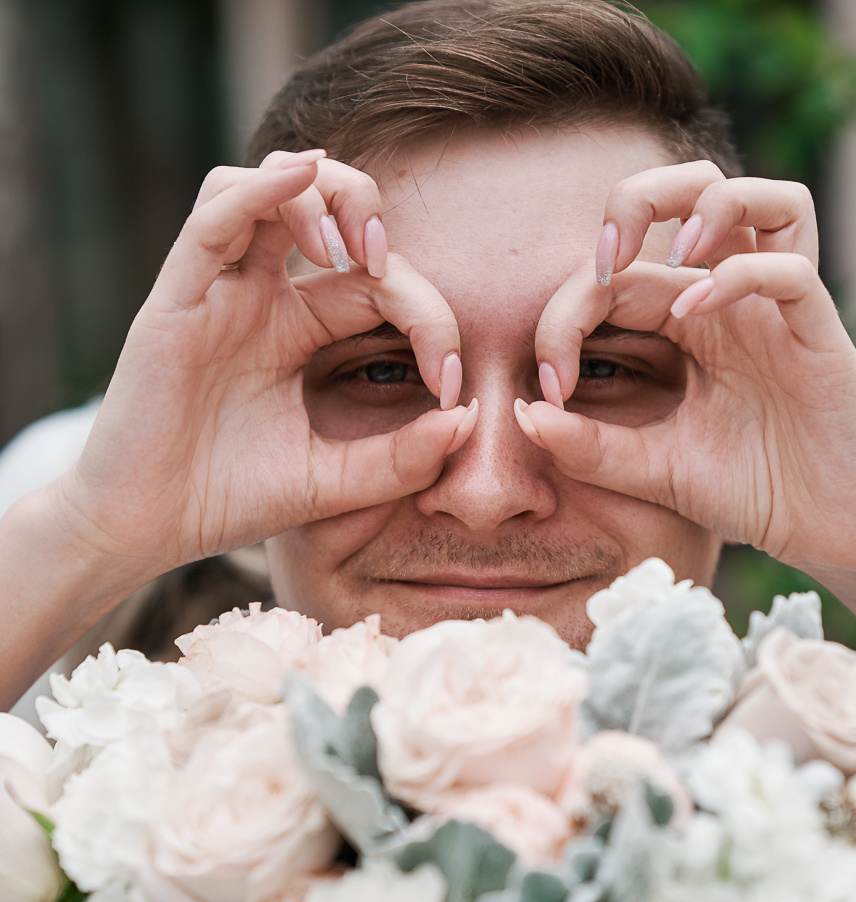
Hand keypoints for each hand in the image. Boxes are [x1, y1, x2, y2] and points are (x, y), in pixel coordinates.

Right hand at [52, 150, 476, 585]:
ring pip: (271, 187)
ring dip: (321, 195)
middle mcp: (261, 296)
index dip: (428, 315)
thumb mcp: (334, 482)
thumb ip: (401, 458)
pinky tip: (298, 183)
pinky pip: (215, 215)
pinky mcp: (176, 299)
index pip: (378, 284)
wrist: (149, 530)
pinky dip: (259, 188)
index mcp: (301, 330)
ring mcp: (218, 291)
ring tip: (350, 248)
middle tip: (389, 270)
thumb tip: (472, 419)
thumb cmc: (231, 499)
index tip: (450, 381)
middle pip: (324, 206)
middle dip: (370, 216)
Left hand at [515, 161, 855, 579]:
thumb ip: (588, 446)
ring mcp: (780, 310)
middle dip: (636, 200)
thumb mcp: (648, 470)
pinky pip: (790, 270)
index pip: (621, 273)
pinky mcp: (820, 335)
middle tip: (605, 259)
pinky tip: (694, 314)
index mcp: (689, 319)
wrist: (813, 532)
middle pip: (695, 188)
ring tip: (671, 261)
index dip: (570, 309)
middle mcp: (735, 298)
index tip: (551, 381)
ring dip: (705, 210)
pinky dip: (738, 275)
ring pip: (764, 199)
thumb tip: (524, 414)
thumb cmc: (740, 490)